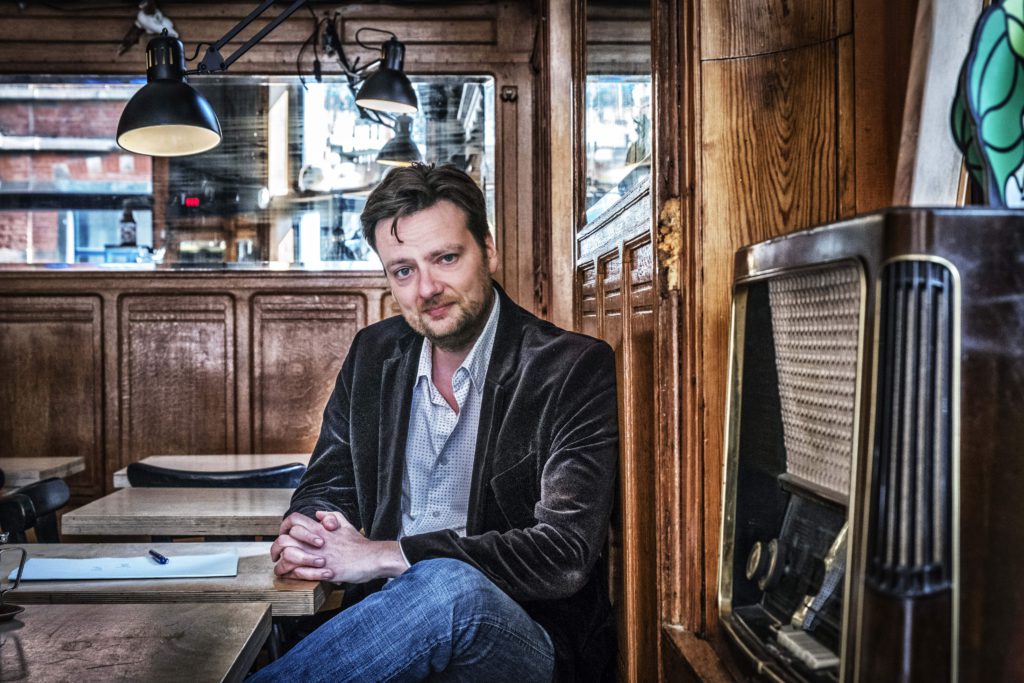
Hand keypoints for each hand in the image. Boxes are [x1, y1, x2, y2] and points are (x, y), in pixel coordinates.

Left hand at [270, 510, 407, 583]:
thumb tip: (318, 514)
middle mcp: (314, 541)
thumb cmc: (358, 544)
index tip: (283, 534)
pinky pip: (297, 572)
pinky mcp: (321, 571)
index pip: (293, 520)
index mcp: (319, 529)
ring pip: (287, 558)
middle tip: (276, 555)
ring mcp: (316, 556)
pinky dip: (292, 574)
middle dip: (275, 548)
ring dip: (280, 565)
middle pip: (284, 539)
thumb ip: (330, 517)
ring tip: (281, 569)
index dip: (284, 526)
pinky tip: (292, 576)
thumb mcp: (344, 524)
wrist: (371, 558)